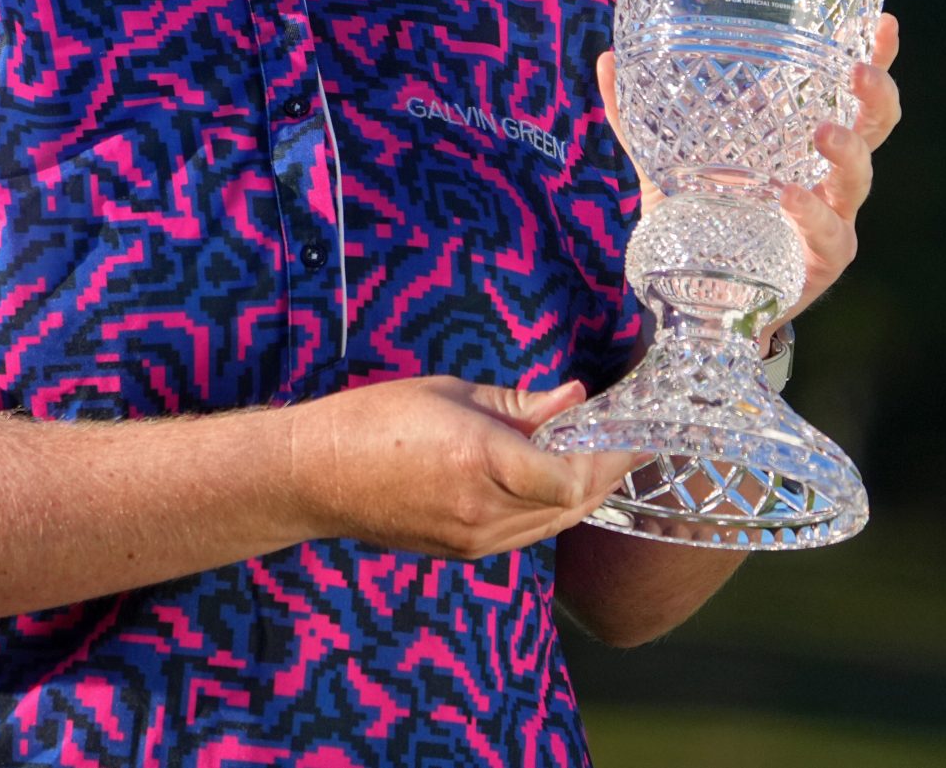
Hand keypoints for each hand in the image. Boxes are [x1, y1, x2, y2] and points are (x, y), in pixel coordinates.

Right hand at [286, 377, 636, 559]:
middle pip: (573, 506)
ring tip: (595, 457)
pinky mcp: (461, 552)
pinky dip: (548, 508)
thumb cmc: (373, 420)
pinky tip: (549, 481)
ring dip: (581, 494)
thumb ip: (520, 403)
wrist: (314, 475)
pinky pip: (525, 534)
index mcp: (480, 460)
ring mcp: (472, 540)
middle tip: (627, 442)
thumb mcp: (450, 394)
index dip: (610, 457)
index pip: (573, 477)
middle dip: (607, 474)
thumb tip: (574, 398)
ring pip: (553, 524)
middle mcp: (483, 510)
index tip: (631, 430)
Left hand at [597, 13, 903, 322]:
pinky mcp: (822, 259)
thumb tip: (608, 59)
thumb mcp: (669, 162)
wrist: (701, 297)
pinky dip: (811, 214)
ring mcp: (831, 216)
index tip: (881, 20)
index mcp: (800, 138)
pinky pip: (828, 234)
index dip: (874, 55)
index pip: (847, 90)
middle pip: (875, 127)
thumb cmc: (702, 216)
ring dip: (847, 151)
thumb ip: (640, 118)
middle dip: (875, 97)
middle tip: (858, 70)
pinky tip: (793, 198)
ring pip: (858, 178)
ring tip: (824, 131)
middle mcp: (827, 173)